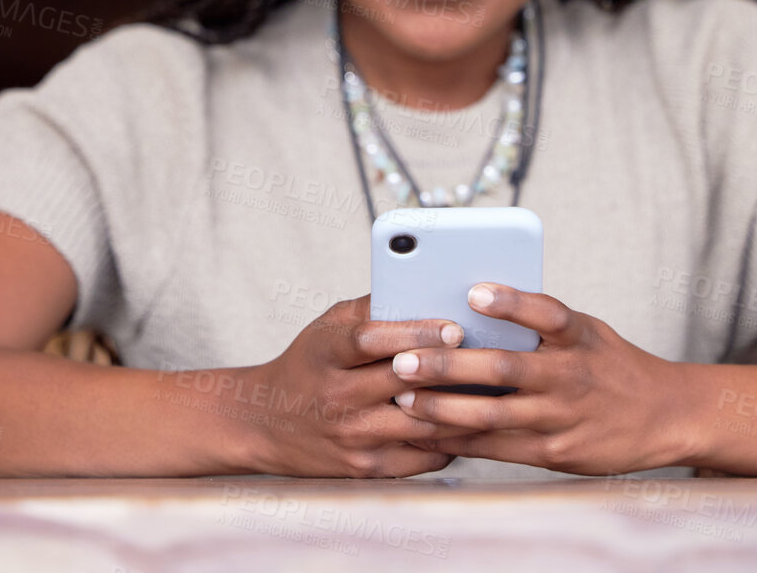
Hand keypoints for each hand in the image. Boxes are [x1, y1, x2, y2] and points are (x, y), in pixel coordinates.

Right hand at [238, 295, 475, 476]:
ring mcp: (351, 436)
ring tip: (491, 391)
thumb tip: (422, 289)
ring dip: (459, 408)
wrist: (266, 423)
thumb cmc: (310, 364)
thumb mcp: (327, 327)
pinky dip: (449, 440)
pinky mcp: (365, 468)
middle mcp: (336, 397)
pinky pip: (420, 457)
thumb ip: (370, 309)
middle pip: (402, 382)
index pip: (370, 340)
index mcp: (325, 353)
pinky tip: (467, 424)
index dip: (414, 333)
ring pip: (420, 423)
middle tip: (488, 357)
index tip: (453, 328)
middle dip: (449, 369)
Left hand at [387, 283, 686, 474]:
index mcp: (579, 336)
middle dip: (448, 364)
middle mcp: (571, 375)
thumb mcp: (588, 332)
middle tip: (404, 360)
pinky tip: (427, 433)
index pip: (547, 313)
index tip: (474, 292)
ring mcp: (562, 417)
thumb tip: (470, 306)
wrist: (665, 416)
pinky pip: (498, 447)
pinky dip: (459, 440)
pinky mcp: (555, 453)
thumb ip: (541, 324)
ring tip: (403, 398)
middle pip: (504, 368)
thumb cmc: (611, 365)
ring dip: (443, 407)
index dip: (511, 302)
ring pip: (493, 413)